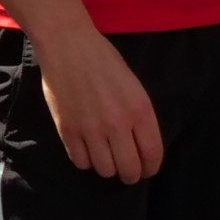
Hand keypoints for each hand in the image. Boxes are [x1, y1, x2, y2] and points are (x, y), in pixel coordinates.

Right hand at [33, 16, 167, 181]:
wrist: (67, 45)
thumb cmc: (104, 61)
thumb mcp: (134, 88)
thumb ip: (139, 118)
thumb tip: (139, 147)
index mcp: (140, 111)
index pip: (152, 155)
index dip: (150, 168)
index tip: (145, 170)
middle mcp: (117, 124)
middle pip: (129, 169)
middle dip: (130, 175)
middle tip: (126, 170)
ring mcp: (90, 128)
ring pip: (104, 169)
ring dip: (107, 168)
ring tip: (105, 158)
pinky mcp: (67, 128)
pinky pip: (80, 161)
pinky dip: (86, 161)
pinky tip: (87, 150)